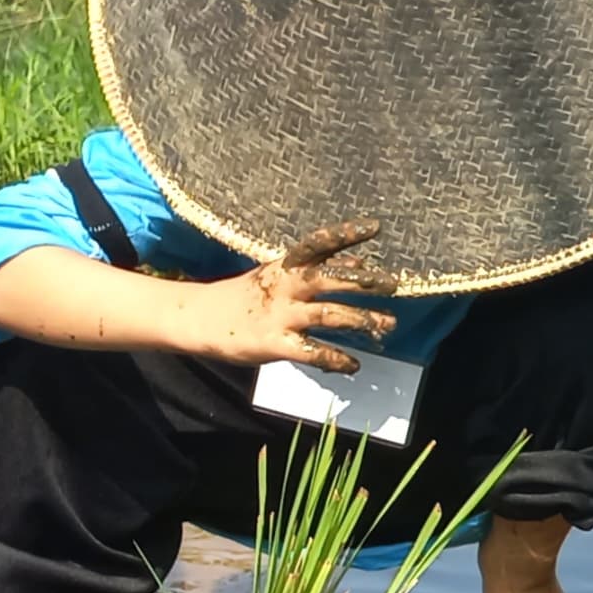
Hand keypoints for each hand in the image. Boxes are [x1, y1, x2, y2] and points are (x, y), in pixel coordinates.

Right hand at [180, 221, 398, 371]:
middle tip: (392, 285)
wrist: (200, 319)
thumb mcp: (279, 274)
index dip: (345, 234)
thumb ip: (318, 269)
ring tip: (387, 324)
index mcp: (285, 266)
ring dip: (361, 320)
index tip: (373, 227)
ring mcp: (280, 315)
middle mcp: (285, 287)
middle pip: (329, 280)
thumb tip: (358, 261)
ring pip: (328, 315)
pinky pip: (312, 352)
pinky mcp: (275, 344)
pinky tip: (354, 365)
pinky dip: (336, 359)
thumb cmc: (246, 295)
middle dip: (363, 282)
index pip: (318, 244)